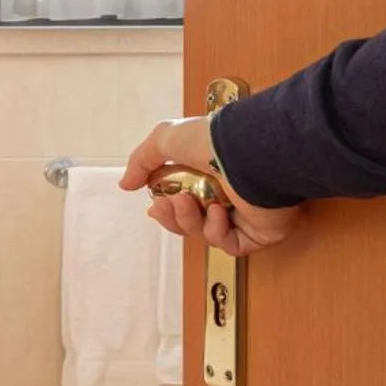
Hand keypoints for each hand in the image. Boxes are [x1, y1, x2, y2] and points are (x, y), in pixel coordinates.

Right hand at [120, 116, 300, 255]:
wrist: (250, 151)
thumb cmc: (214, 141)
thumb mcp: (165, 139)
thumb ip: (141, 162)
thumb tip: (125, 185)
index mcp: (211, 176)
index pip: (184, 202)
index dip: (166, 210)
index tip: (154, 207)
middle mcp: (229, 196)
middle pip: (190, 223)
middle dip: (173, 217)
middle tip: (167, 203)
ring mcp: (245, 216)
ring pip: (205, 234)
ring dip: (190, 221)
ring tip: (189, 201)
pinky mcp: (259, 233)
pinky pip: (229, 245)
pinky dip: (217, 232)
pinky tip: (218, 213)